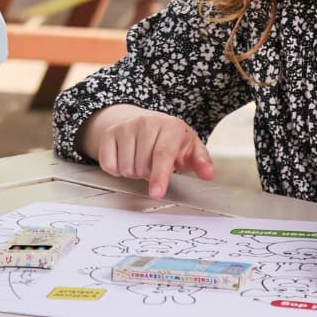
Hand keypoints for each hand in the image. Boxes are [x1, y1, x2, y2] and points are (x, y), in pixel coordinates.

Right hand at [81, 104, 213, 198]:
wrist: (146, 123)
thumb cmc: (172, 141)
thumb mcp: (190, 148)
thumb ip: (201, 161)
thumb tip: (208, 173)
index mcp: (170, 127)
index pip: (162, 155)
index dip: (159, 176)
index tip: (156, 193)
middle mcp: (146, 123)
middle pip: (142, 166)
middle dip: (148, 175)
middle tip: (154, 166)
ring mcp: (125, 127)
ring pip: (125, 168)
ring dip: (134, 172)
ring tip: (142, 162)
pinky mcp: (109, 134)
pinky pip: (108, 164)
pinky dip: (117, 169)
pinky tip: (126, 159)